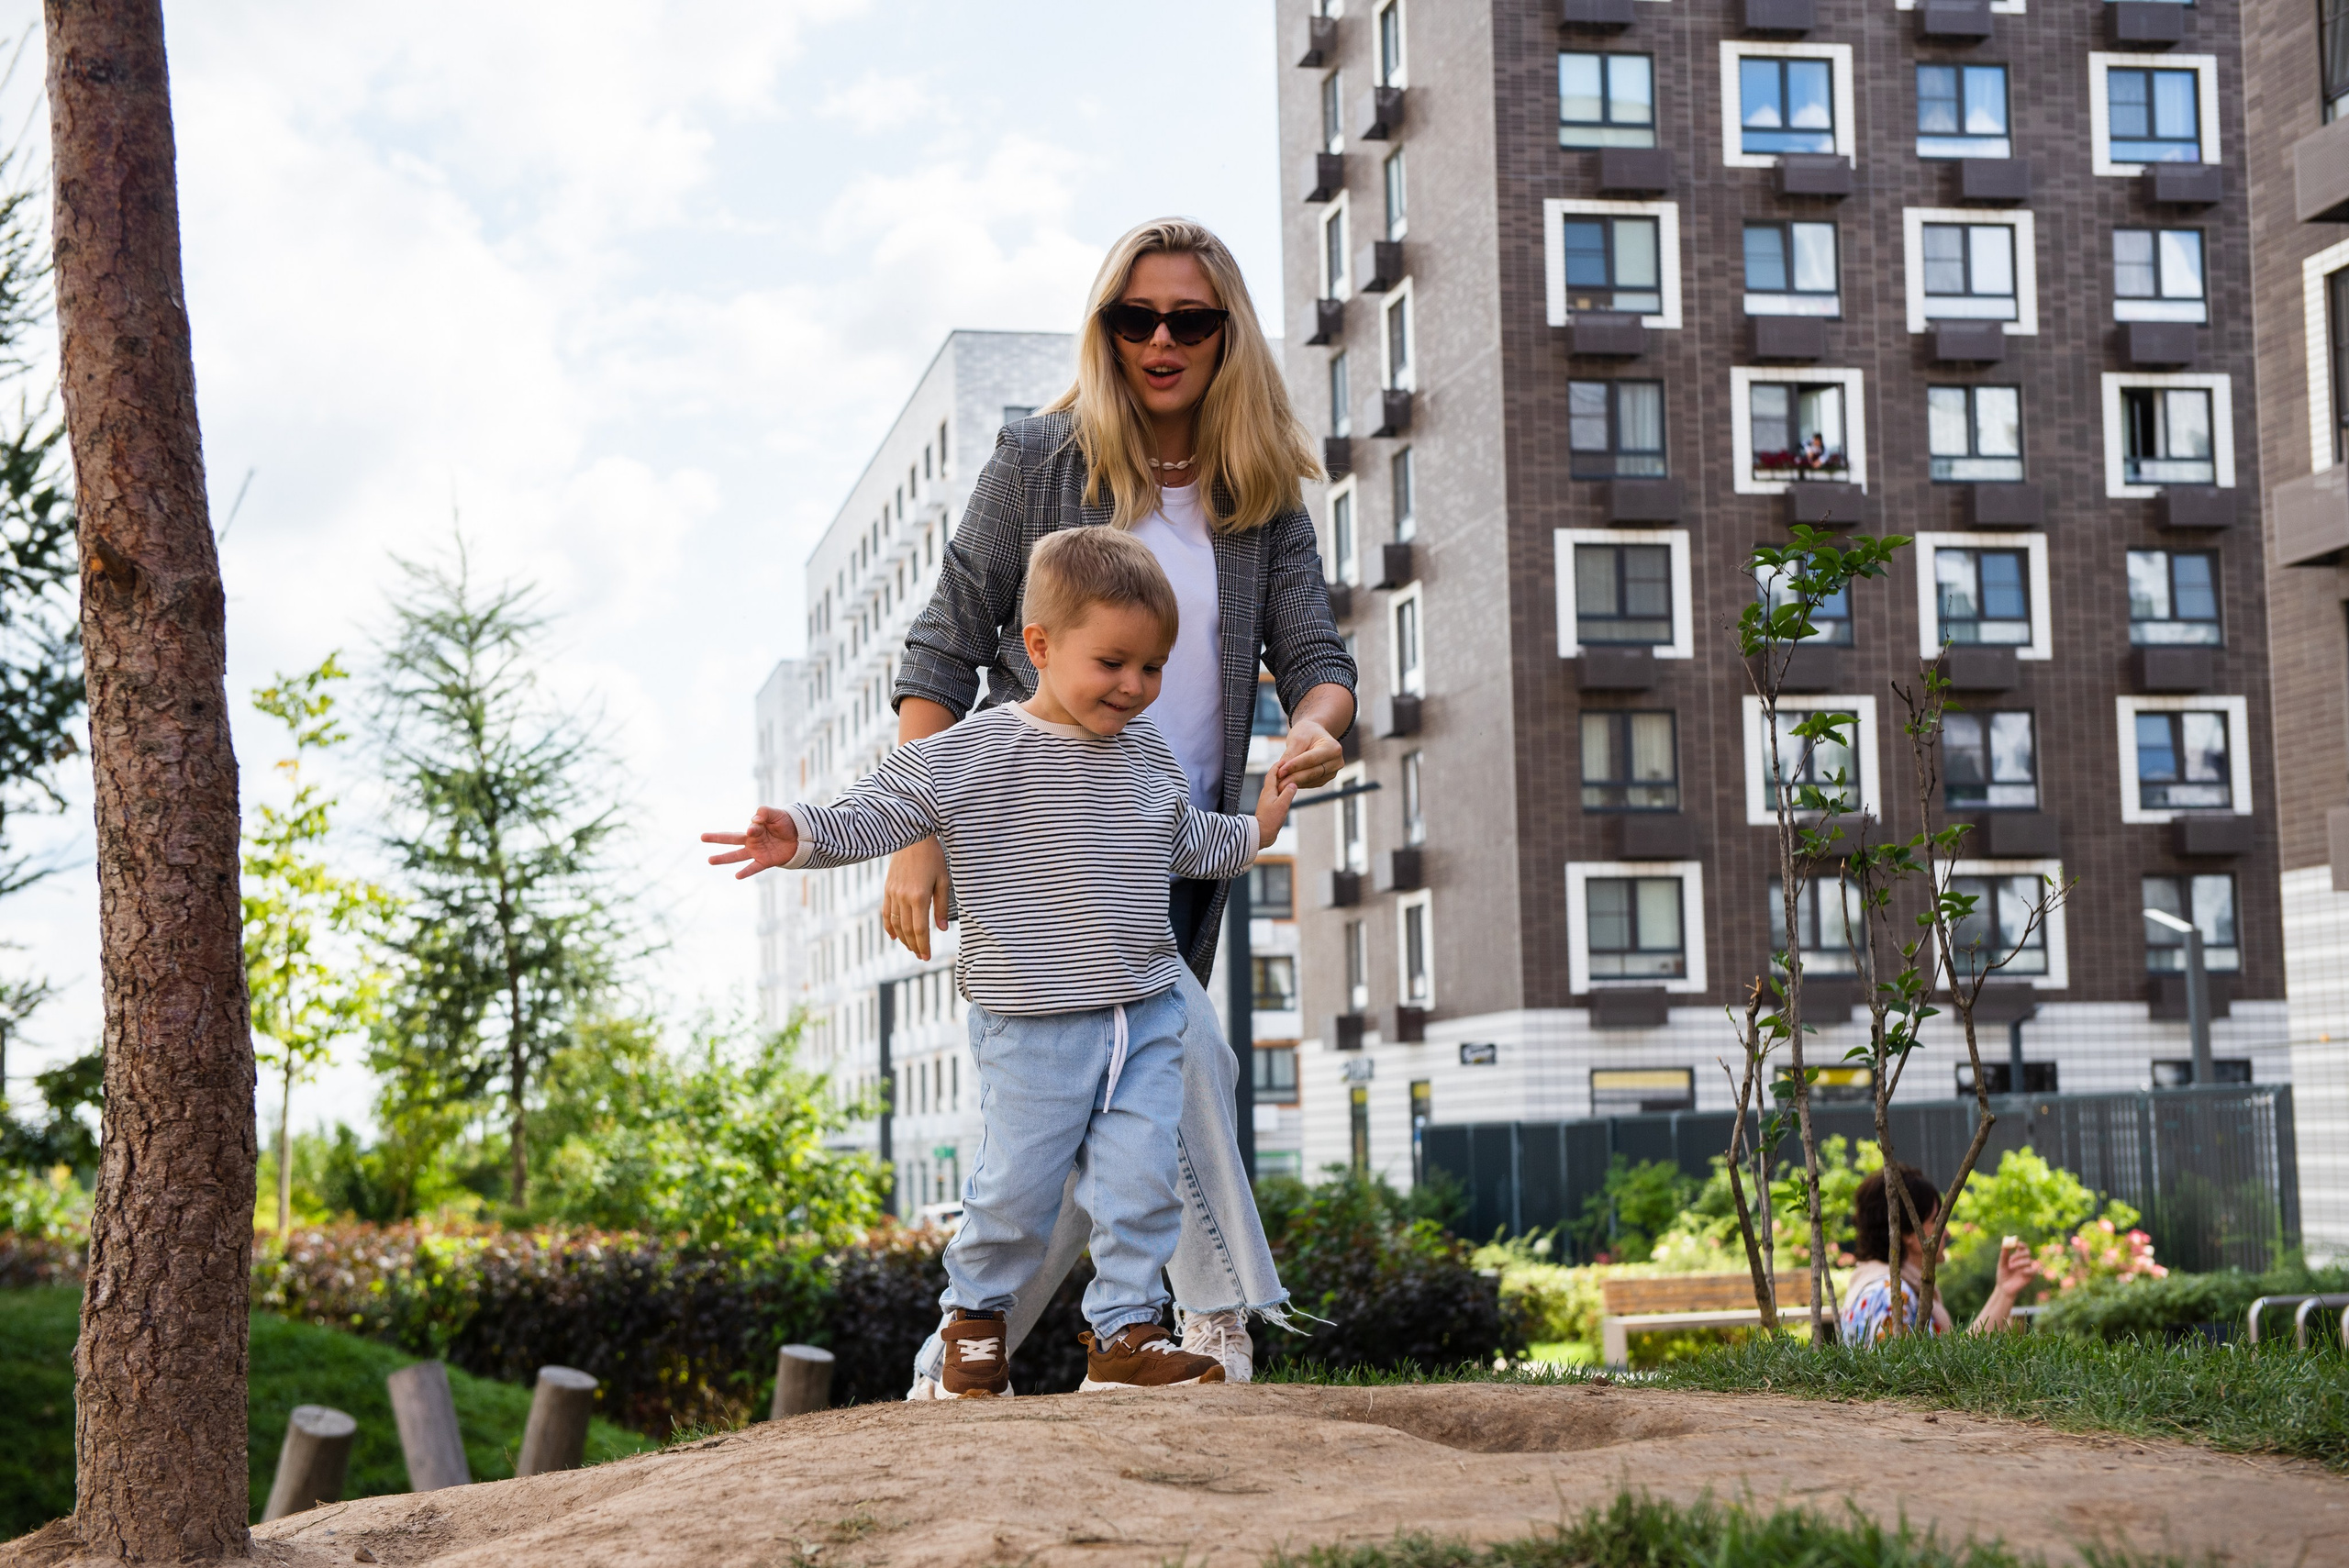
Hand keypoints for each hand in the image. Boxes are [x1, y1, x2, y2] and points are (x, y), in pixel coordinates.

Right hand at [702, 807, 797, 879]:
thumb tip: (753, 821)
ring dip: (724, 858)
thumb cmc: (786, 824)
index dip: (755, 825)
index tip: (758, 824)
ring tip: (710, 860)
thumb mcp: (776, 815)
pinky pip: (754, 867)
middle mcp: (752, 841)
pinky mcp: (766, 861)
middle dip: (717, 838)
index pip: (750, 827)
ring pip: (737, 855)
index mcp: (755, 828)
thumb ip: (764, 813)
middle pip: (731, 839)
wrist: (800, 837)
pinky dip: (746, 871)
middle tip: (702, 837)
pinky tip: (737, 876)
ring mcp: (757, 852)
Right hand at [884, 836, 950, 960]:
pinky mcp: (887, 888)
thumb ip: (941, 906)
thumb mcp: (943, 880)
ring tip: (912, 948)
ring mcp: (893, 893)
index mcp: (919, 896)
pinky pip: (886, 912)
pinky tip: (894, 936)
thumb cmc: (932, 857)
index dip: (923, 945)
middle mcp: (903, 897)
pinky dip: (889, 926)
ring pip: (896, 923)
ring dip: (904, 938)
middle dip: (914, 945)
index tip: (927, 957)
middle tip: (921, 956)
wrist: (912, 836)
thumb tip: (941, 929)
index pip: (920, 929)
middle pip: (908, 929)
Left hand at [1254, 769, 1299, 849]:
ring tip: (1291, 778)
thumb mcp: (1282, 805)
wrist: (1261, 834)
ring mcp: (1267, 801)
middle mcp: (1266, 794)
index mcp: (1268, 791)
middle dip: (1281, 771)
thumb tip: (1293, 783)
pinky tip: (1287, 793)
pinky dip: (1282, 790)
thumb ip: (1288, 793)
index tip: (1285, 760)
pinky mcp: (1269, 808)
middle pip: (1273, 778)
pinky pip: (1277, 795)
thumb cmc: (1270, 820)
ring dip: (1282, 781)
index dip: (1278, 765)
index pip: (1272, 773)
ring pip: (1275, 787)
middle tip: (1290, 767)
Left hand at [1273, 718, 1343, 791]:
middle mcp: (1337, 761)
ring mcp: (1333, 771)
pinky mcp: (1326, 778)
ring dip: (1295, 782)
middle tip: (1278, 784)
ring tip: (1279, 784)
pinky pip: (1311, 783)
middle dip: (1294, 778)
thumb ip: (1290, 755)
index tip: (1280, 772)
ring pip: (1311, 780)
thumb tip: (1281, 772)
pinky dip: (1299, 783)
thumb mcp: (1297, 738)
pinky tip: (1287, 783)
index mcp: (1333, 748)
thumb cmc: (1306, 732)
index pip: (1311, 759)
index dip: (1295, 766)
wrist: (1314, 734)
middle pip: (1313, 772)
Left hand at [1990, 1239, 2040, 1301]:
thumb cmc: (2003, 1275)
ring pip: (2029, 1261)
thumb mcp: (2002, 1264)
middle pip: (2027, 1252)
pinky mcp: (2031, 1276)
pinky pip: (2034, 1270)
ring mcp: (2028, 1269)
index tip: (2016, 1244)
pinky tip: (2021, 1272)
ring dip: (2019, 1263)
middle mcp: (2024, 1261)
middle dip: (2018, 1255)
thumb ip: (2004, 1255)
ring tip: (2011, 1267)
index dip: (2021, 1244)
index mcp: (2018, 1256)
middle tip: (2010, 1260)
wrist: (2003, 1288)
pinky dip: (2027, 1269)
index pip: (2023, 1247)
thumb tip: (2004, 1244)